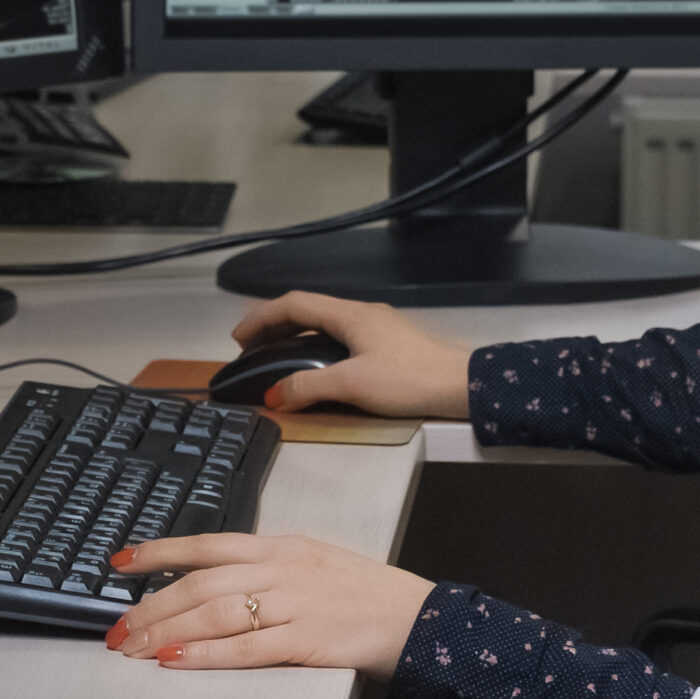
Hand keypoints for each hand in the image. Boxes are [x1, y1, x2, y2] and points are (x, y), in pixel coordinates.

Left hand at [104, 533, 434, 676]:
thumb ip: (266, 569)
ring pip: (214, 614)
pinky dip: (204, 654)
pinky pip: (244, 648)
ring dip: (167, 631)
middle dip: (150, 607)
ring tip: (134, 649)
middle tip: (117, 629)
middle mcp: (282, 569)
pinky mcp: (306, 640)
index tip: (121, 562)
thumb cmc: (363, 594)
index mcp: (281, 546)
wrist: (415, 619)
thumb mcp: (312, 562)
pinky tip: (176, 661)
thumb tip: (214, 584)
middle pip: (200, 584)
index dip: (160, 552)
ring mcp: (294, 603)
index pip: (208, 544)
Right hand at [229, 292, 471, 417]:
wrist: (460, 385)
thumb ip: (309, 386)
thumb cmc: (411, 379)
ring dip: (294, 337)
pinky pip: (339, 338)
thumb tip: (276, 394)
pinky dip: (316, 347)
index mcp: (350, 315)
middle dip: (273, 326)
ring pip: (323, 325)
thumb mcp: (352, 384)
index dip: (261, 318)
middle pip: (307, 311)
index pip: (293, 304)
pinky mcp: (386, 345)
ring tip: (275, 356)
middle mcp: (362, 314)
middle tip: (250, 347)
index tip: (239, 337)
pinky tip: (315, 366)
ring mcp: (376, 328)